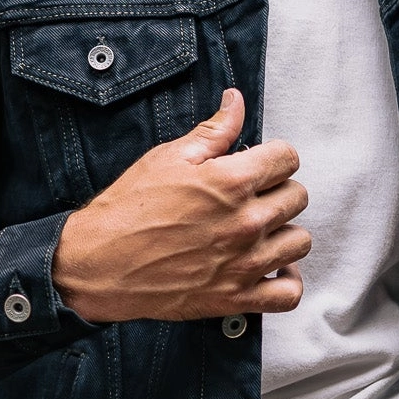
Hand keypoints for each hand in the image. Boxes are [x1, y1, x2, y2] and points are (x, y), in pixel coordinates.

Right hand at [53, 90, 309, 322]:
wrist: (98, 264)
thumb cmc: (128, 209)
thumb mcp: (167, 157)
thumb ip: (213, 131)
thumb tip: (236, 101)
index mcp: (231, 182)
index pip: (288, 158)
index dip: (273, 156)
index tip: (258, 164)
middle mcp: (245, 223)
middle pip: (297, 197)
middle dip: (278, 190)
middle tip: (252, 196)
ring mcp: (244, 263)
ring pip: (300, 240)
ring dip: (284, 232)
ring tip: (262, 230)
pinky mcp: (235, 297)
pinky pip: (289, 293)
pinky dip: (287, 280)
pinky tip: (272, 267)